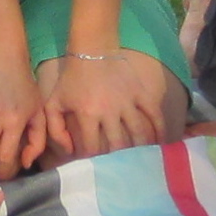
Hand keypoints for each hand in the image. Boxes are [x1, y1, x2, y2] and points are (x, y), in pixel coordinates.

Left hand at [40, 48, 167, 158]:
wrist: (92, 49)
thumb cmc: (71, 78)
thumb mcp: (54, 102)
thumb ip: (55, 129)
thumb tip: (69, 151)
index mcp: (87, 114)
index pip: (92, 148)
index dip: (92, 159)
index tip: (94, 163)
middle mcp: (109, 111)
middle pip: (117, 145)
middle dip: (117, 159)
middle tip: (118, 165)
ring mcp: (128, 102)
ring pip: (138, 134)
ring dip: (139, 149)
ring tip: (139, 160)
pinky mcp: (140, 93)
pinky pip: (154, 115)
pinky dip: (159, 130)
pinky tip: (161, 142)